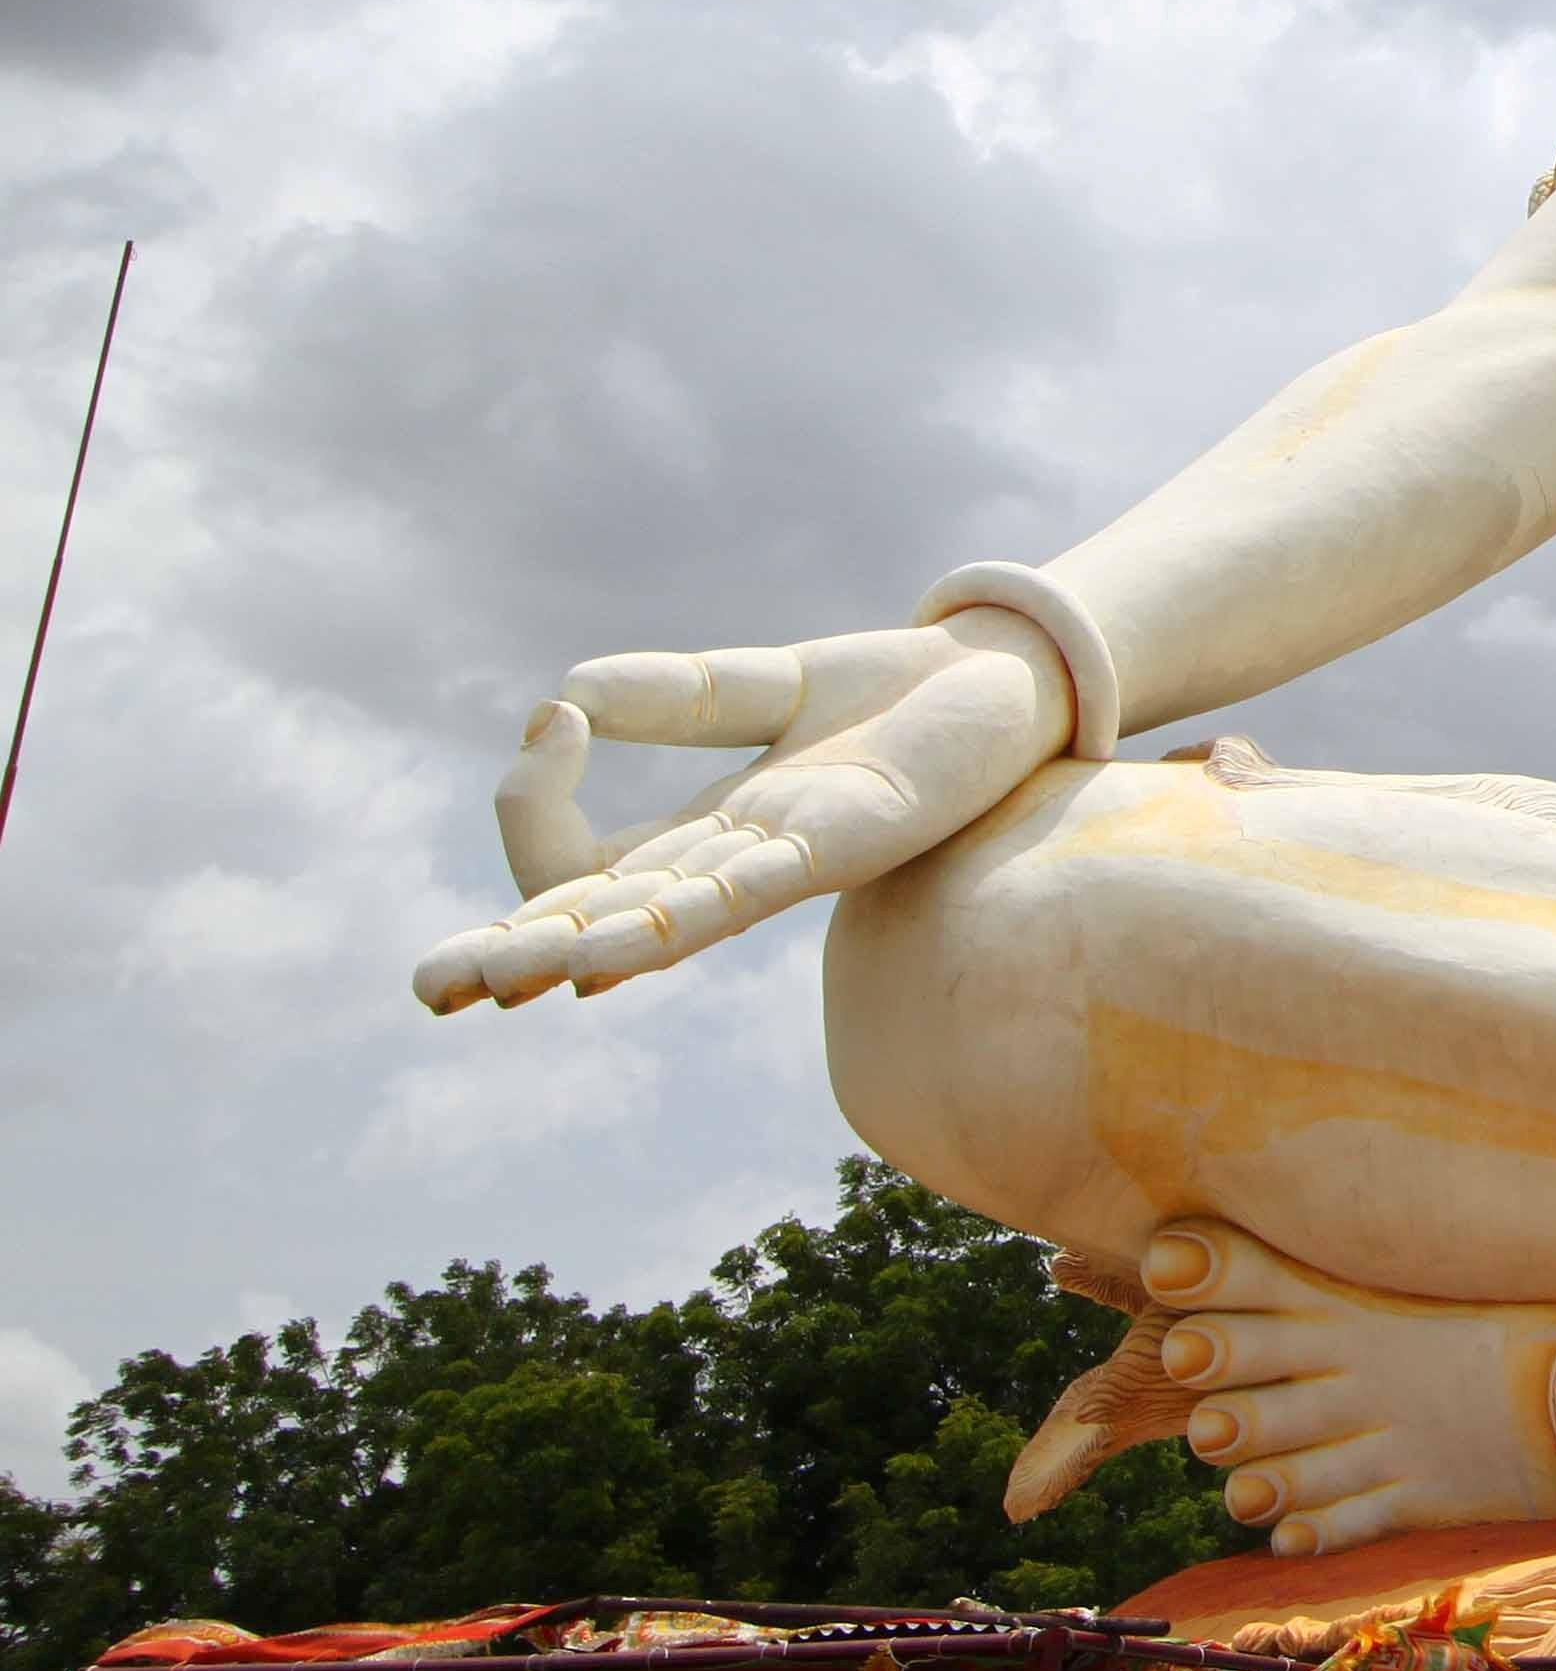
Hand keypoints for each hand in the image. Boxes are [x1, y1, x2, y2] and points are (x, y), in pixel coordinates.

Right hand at [410, 614, 1072, 1007]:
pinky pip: (740, 894)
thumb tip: (567, 693)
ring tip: (500, 977)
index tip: (547, 725)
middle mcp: (734, 864)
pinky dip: (671, 917)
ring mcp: (784, 863)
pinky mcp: (843, 844)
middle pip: (601, 919)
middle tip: (428, 989)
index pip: (586, 864)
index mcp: (709, 831)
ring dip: (576, 945)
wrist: (1012, 681)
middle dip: (513, 950)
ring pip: (657, 921)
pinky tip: (610, 946)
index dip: (538, 820)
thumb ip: (679, 697)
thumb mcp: (770, 686)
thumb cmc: (902, 698)